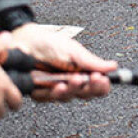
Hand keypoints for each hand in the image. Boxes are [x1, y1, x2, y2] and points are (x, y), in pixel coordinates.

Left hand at [0, 27, 117, 101]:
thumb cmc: (48, 42)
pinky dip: (53, 92)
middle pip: (85, 95)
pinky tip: (57, 86)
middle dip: (89, 87)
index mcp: (82, 72)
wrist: (24, 39)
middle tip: (90, 79)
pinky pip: (48, 98)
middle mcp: (70, 83)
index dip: (102, 86)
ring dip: (71, 89)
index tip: (103, 79)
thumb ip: (91, 61)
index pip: (97, 86)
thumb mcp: (73, 49)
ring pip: (68, 97)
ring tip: (73, 80)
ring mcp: (54, 89)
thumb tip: (112, 66)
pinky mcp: (39, 92)